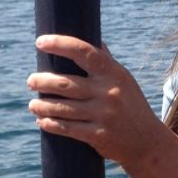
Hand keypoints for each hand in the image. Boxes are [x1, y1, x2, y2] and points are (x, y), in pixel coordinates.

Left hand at [27, 35, 165, 168]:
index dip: (60, 44)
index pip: (84, 52)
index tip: (40, 42)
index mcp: (113, 73)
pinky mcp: (98, 136)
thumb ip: (106, 61)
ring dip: (42, 105)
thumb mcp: (123, 80)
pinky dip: (51, 124)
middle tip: (31, 81)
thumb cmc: (130, 106)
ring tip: (33, 104)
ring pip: (62, 108)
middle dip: (42, 81)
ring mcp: (103, 115)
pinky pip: (67, 129)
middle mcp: (108, 92)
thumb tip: (92, 36)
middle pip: (65, 84)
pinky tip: (42, 121)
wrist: (147, 142)